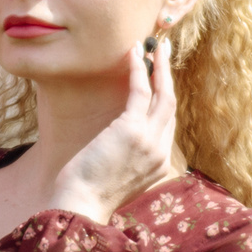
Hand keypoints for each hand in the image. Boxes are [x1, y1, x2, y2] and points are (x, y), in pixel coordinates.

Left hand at [48, 39, 180, 222]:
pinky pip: (141, 92)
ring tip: (155, 45)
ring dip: (160, 67)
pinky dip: (139, 70)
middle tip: (161, 53)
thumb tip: (115, 144)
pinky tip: (135, 54)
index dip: (162, 97)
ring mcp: (150, 141)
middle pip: (170, 106)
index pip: (167, 125)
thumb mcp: (116, 178)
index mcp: (159, 165)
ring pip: (164, 96)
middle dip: (167, 77)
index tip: (156, 77)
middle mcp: (161, 153)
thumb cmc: (88, 194)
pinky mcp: (132, 130)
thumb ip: (126, 160)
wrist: (81, 206)